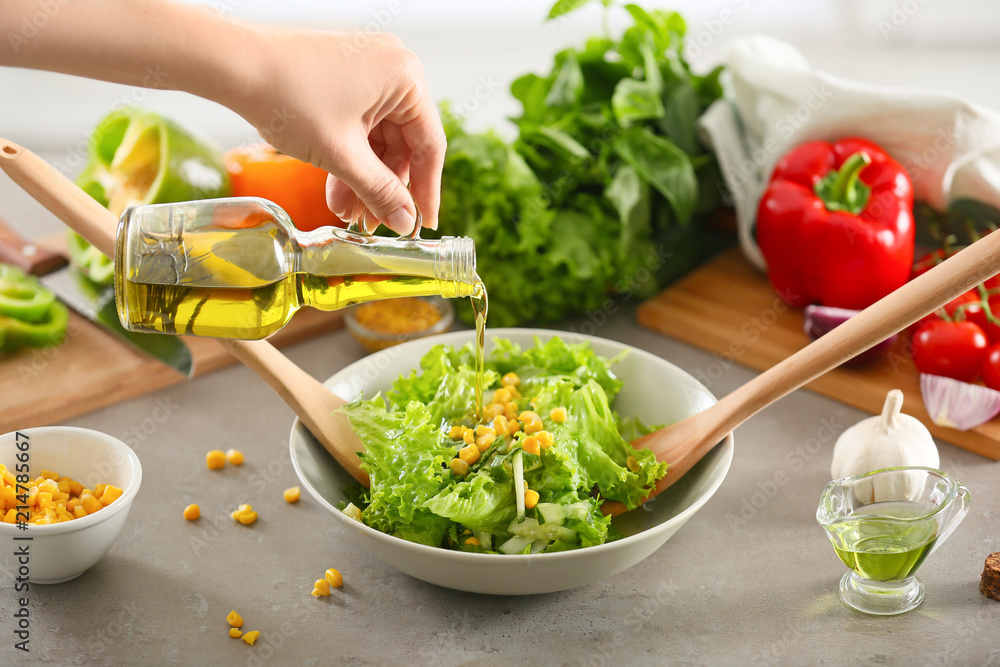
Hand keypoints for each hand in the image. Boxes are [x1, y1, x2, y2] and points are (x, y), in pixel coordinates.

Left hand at [234, 27, 444, 234]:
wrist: (234, 65)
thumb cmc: (288, 96)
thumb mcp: (341, 155)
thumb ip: (380, 192)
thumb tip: (405, 222)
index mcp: (405, 77)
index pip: (430, 145)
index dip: (426, 190)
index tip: (423, 223)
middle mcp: (393, 69)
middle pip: (403, 144)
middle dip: (385, 187)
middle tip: (373, 223)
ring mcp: (368, 71)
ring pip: (378, 139)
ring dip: (364, 178)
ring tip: (348, 212)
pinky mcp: (345, 78)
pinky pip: (360, 126)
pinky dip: (350, 158)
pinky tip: (337, 189)